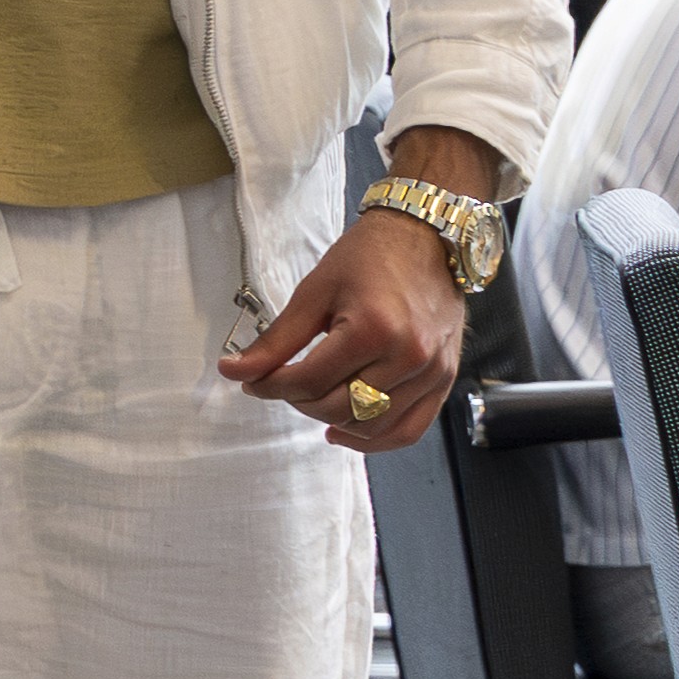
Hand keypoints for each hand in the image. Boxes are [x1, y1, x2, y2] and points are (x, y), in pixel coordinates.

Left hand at [221, 213, 466, 447]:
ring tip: (312, 400)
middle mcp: (408, 356)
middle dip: (298, 401)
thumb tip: (234, 370)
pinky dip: (375, 439)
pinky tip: (343, 430)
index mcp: (373, 329)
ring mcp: (431, 372)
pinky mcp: (444, 380)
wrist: (424, 239)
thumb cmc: (370, 258)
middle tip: (282, 383)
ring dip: (332, 420)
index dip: (270, 385)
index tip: (252, 380)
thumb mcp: (314, 292)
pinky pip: (409, 430)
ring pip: (370, 426)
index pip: (308, 382)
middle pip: (338, 407)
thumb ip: (276, 340)